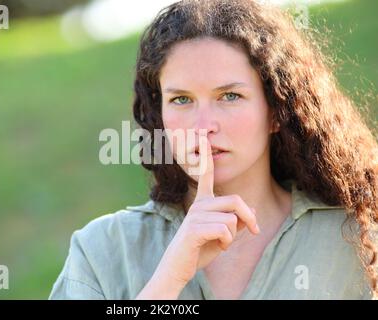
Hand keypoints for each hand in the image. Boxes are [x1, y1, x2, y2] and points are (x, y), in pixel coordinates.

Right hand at [155, 134, 260, 286]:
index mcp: (203, 202)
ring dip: (233, 236)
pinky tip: (217, 247)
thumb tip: (251, 209)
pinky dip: (227, 242)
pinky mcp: (194, 228)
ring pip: (232, 219)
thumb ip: (236, 222)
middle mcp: (198, 205)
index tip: (202, 137)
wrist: (179, 268)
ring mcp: (195, 215)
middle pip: (235, 200)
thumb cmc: (200, 250)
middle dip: (249, 217)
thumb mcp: (224, 235)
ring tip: (222, 243)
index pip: (205, 175)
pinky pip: (225, 230)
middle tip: (254, 230)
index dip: (205, 156)